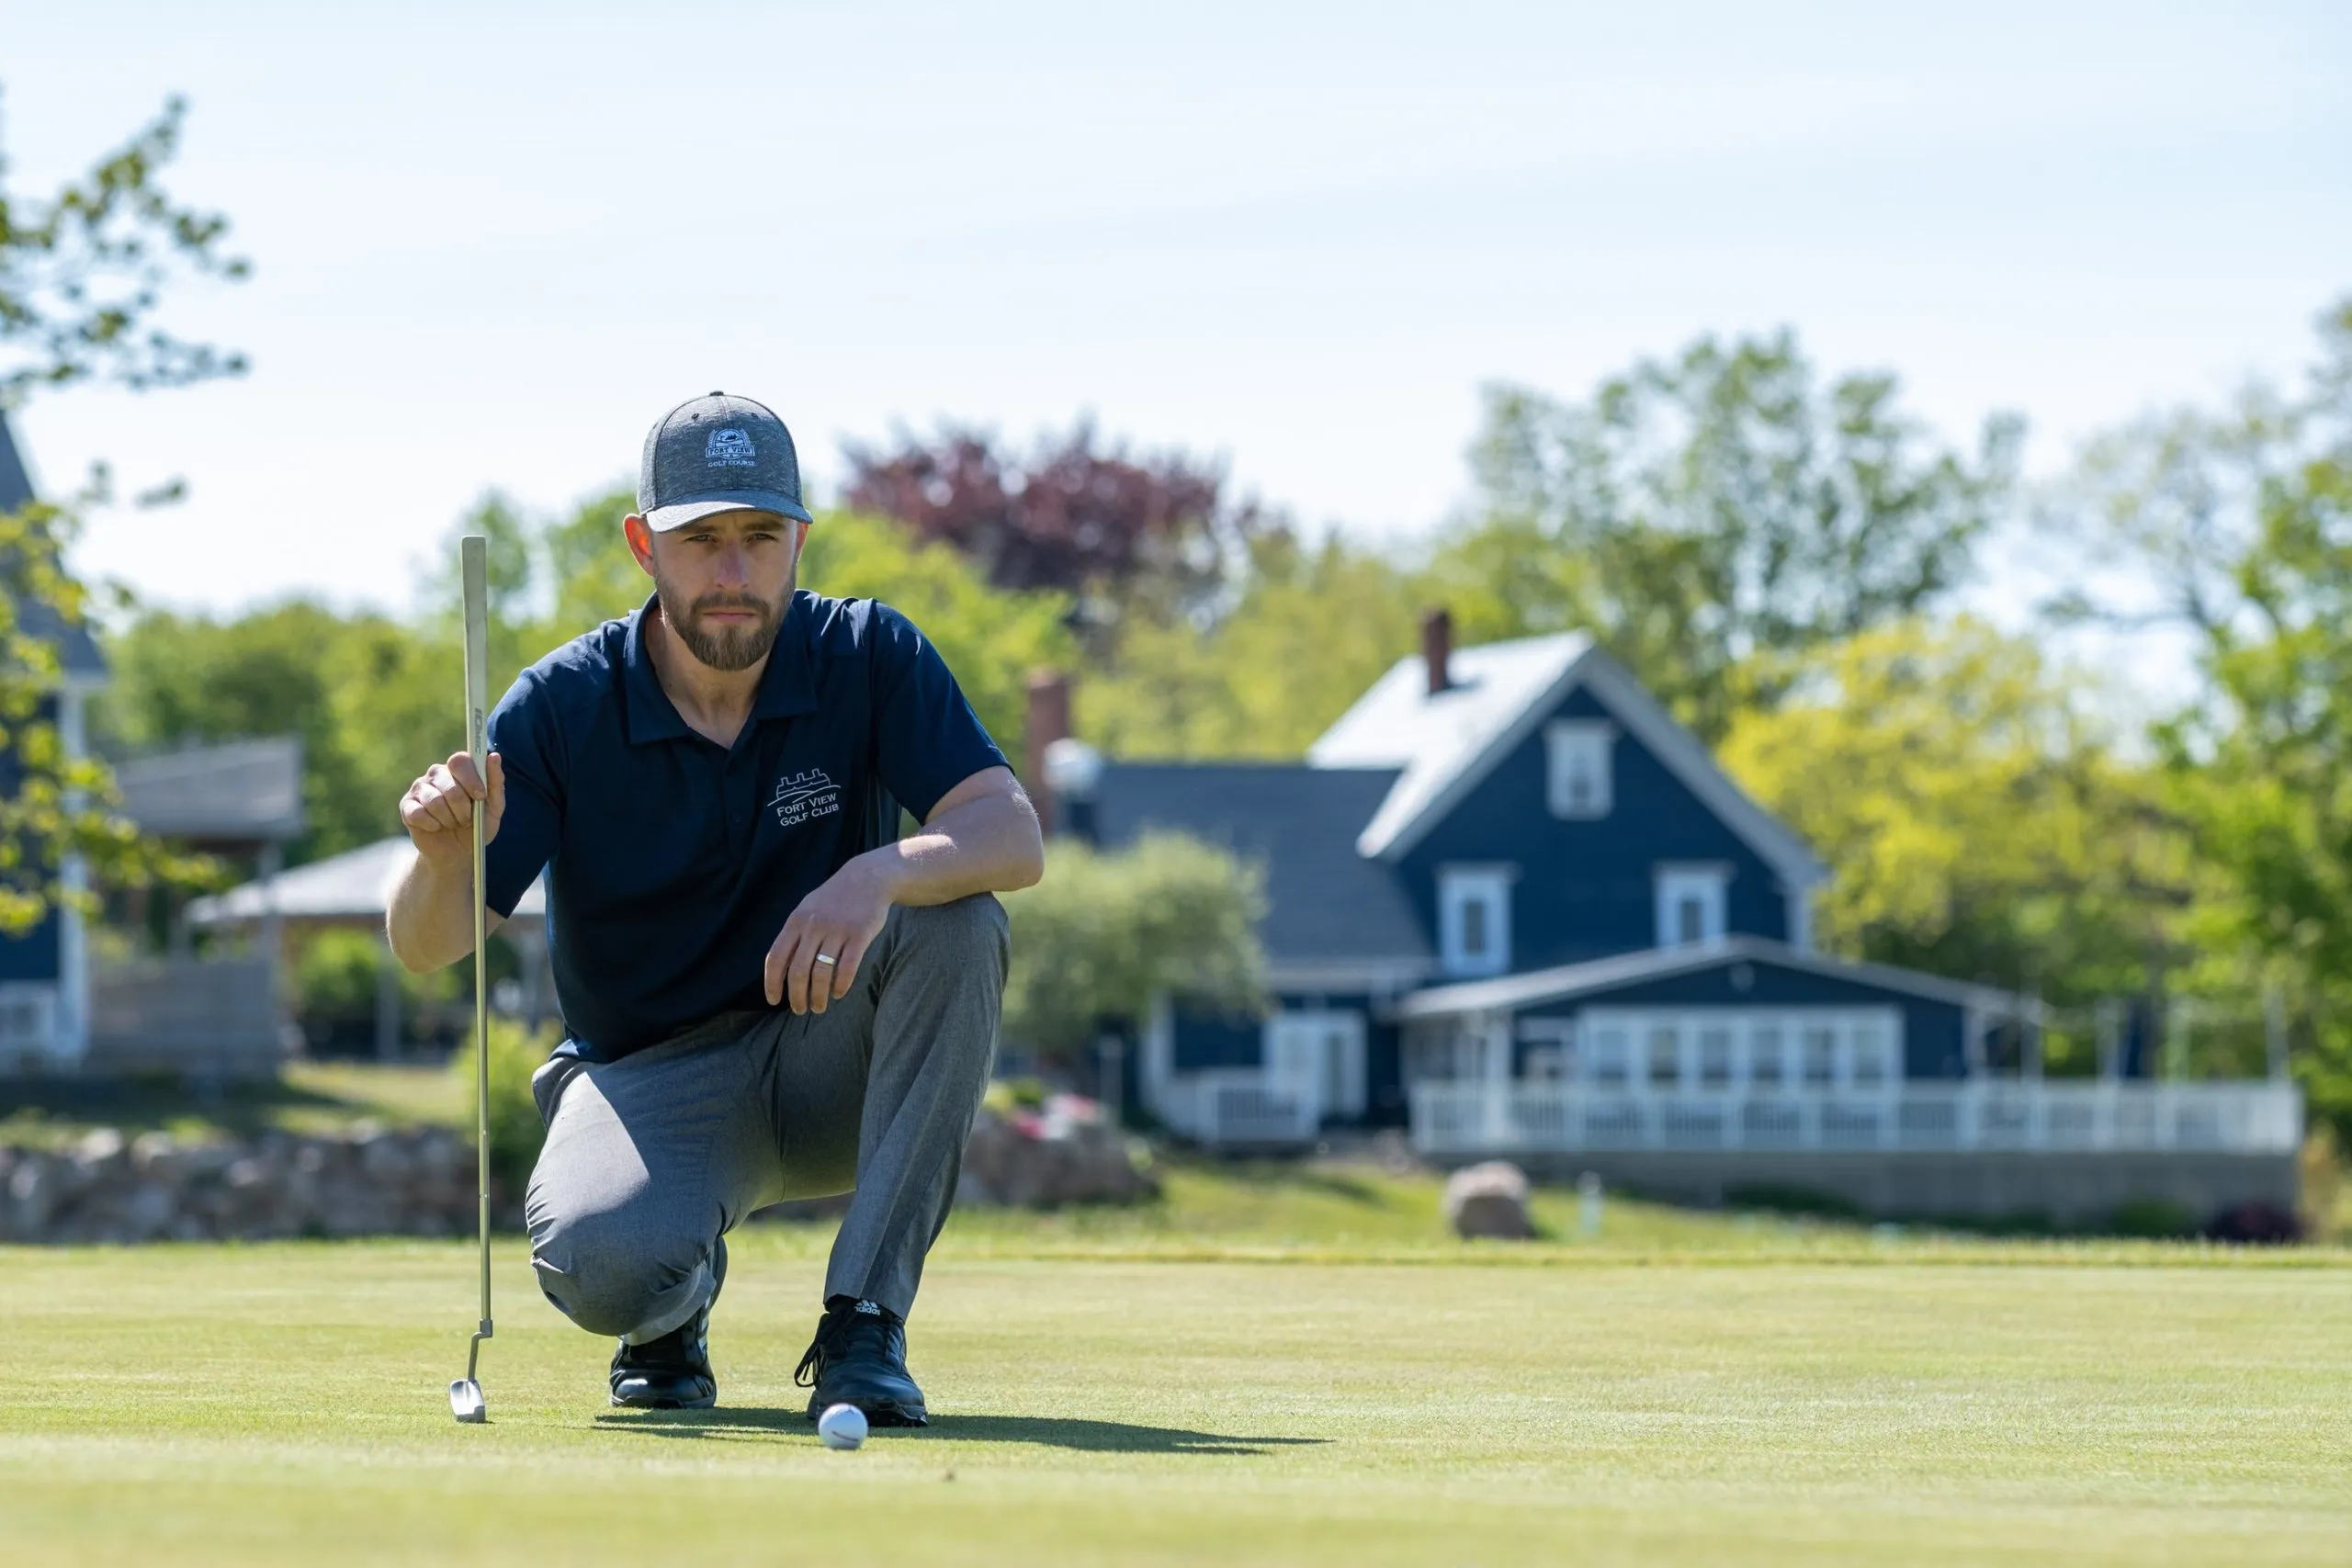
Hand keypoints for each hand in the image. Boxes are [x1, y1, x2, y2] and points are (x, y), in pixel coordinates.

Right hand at [400, 751, 503, 863]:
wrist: (457, 852)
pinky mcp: (406, 805)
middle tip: (466, 820)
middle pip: (449, 784)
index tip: (480, 796)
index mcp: (458, 769)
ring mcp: (419, 788)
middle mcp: (437, 774)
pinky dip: (433, 825)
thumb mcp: (494, 808)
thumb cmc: (477, 826)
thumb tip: (494, 756)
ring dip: (449, 818)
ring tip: (452, 824)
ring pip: (435, 800)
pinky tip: (436, 827)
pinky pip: (418, 813)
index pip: (460, 760)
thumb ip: (496, 783)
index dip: (471, 778)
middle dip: (462, 807)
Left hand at [764, 858, 892, 1015]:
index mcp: (796, 921)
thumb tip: (781, 968)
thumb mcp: (807, 909)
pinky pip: (847, 967)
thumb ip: (794, 935)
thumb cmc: (834, 899)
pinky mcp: (860, 935)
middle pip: (798, 971)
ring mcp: (837, 930)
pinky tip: (839, 993)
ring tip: (820, 1006)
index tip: (774, 1000)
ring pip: (822, 972)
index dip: (772, 983)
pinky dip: (841, 985)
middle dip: (797, 996)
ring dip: (819, 996)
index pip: (776, 958)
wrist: (868, 878)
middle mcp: (814, 926)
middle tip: (800, 1010)